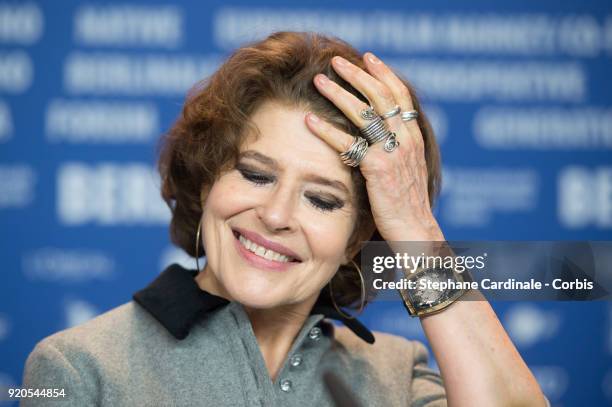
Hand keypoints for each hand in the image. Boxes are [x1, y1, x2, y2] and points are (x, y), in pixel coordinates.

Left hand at [305, 52, 443, 242]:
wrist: (417, 232)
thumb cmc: (407, 207)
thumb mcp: (408, 172)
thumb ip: (396, 151)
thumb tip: (378, 138)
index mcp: (414, 139)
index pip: (401, 96)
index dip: (384, 74)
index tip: (369, 58)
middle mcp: (406, 140)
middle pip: (381, 96)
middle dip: (358, 75)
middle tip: (337, 62)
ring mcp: (393, 153)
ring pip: (364, 113)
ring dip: (339, 93)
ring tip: (319, 80)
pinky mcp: (378, 169)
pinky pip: (349, 143)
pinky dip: (327, 130)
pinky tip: (309, 120)